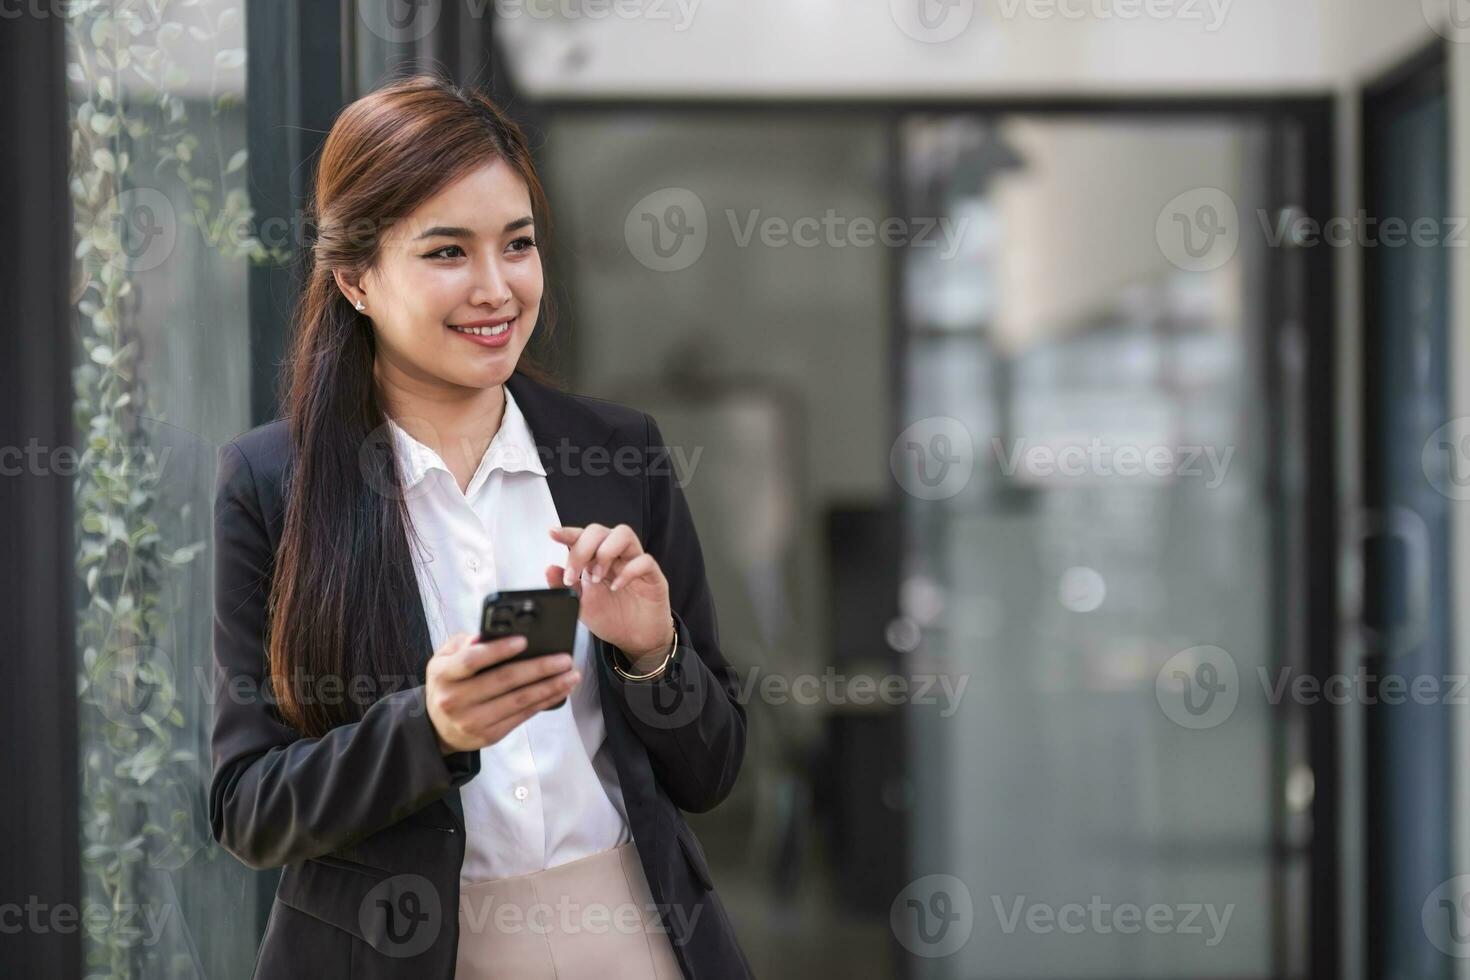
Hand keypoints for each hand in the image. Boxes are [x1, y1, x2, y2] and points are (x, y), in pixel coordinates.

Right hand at [425, 632, 580, 754]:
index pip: (472, 660)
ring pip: (518, 701)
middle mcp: (455, 699)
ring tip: (571, 675)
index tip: (524, 640)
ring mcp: (472, 720)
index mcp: (443, 674)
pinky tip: (560, 691)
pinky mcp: (488, 735)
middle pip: (504, 680)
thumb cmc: (448, 684)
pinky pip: (522, 716)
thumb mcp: (444, 660)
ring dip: (550, 687)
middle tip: (564, 658)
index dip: (499, 650)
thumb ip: (463, 644)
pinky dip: (544, 702)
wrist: (438, 728)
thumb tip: (487, 636)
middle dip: (539, 668)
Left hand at [546, 523, 673, 665]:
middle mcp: (615, 556)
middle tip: (575, 574)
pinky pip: (644, 560)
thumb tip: (549, 569)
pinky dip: (628, 571)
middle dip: (583, 548)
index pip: (582, 538)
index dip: (568, 533)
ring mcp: (634, 562)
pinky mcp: (653, 575)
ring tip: (597, 577)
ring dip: (605, 552)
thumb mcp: (581, 606)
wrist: (636, 640)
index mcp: (595, 560)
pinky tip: (617, 587)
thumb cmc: (612, 619)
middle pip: (600, 531)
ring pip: (624, 534)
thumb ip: (564, 587)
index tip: (553, 534)